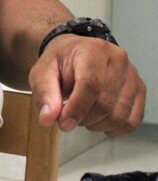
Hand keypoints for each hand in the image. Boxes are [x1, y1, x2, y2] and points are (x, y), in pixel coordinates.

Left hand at [29, 35, 145, 135]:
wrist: (74, 52)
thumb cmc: (58, 63)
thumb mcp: (41, 74)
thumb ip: (44, 94)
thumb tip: (47, 118)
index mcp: (92, 51)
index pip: (91, 85)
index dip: (77, 109)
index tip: (63, 124)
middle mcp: (118, 60)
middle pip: (105, 103)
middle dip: (83, 118)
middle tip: (68, 117)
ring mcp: (132, 75)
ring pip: (119, 115)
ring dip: (96, 125)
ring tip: (81, 116)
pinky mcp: (139, 89)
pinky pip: (132, 121)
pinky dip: (114, 128)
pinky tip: (98, 122)